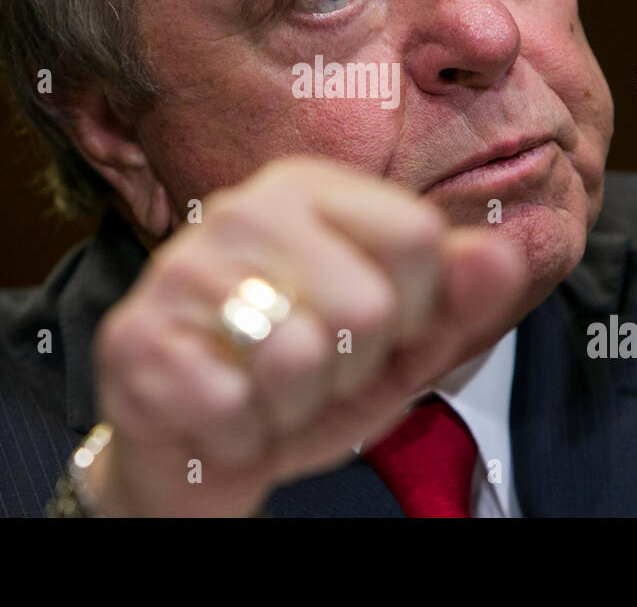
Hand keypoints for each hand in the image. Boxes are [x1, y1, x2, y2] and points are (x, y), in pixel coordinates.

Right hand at [85, 155, 526, 515]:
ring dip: (295, 406)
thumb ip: (457, 298)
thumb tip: (503, 255)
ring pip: (299, 357)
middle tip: (312, 370)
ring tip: (268, 390)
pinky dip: (241, 436)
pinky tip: (221, 413)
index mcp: (308, 187)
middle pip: (369, 304)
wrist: (199, 449)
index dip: (416, 311)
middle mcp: (240, 209)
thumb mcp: (398, 343)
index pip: (418, 236)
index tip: (378, 329)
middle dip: (352, 368)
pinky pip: (234, 406)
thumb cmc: (304, 380)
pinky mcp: (133, 338)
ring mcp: (180, 270)